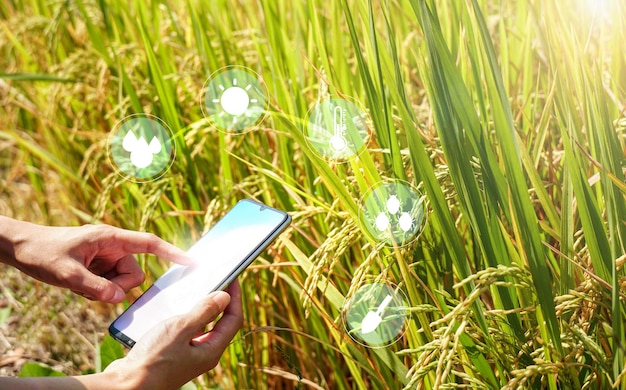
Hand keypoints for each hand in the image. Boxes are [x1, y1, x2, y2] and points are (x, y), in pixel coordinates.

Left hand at [4, 220, 192, 301]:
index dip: (172, 253)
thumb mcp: (66, 273)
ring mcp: (107, 258)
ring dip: (105, 290)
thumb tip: (119, 298)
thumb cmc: (42, 252)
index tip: (192, 262)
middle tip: (93, 289)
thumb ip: (94, 286)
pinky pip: (111, 285)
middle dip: (119, 286)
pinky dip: (98, 291)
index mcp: (111, 238)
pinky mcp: (100, 268)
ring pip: (123, 282)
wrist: (21, 247)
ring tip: (80, 286)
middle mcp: (113, 247)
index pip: (149, 244)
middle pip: (135, 273)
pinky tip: (79, 286)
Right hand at [106, 281, 243, 389]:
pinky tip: (172, 308)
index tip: (233, 277)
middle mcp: (203, 355)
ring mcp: (188, 356)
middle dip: (218, 301)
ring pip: (200, 327)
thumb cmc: (153, 360)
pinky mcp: (173, 355)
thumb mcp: (181, 329)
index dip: (235, 297)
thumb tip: (224, 297)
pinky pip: (184, 332)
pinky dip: (182, 318)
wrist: (126, 385)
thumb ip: (204, 312)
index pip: (233, 319)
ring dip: (198, 309)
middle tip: (214, 281)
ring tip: (193, 290)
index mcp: (211, 351)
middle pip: (220, 323)